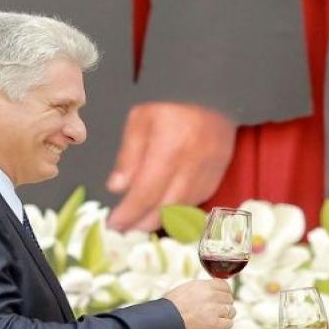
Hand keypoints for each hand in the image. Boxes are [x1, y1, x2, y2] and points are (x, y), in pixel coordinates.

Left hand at [107, 102, 236, 230]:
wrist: (216, 98)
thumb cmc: (172, 106)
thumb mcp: (141, 120)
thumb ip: (128, 155)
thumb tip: (117, 188)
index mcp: (170, 146)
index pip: (146, 191)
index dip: (128, 212)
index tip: (113, 224)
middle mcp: (192, 165)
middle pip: (165, 207)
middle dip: (141, 224)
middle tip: (123, 230)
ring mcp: (208, 174)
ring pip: (181, 210)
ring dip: (158, 222)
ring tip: (138, 225)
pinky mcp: (216, 179)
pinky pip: (194, 204)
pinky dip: (176, 212)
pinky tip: (161, 213)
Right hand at [164, 279, 233, 328]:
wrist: (163, 323)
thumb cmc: (169, 309)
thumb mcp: (183, 290)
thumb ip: (199, 289)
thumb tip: (211, 292)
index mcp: (202, 285)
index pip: (224, 285)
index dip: (224, 293)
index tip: (222, 298)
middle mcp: (210, 295)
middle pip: (229, 298)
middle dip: (224, 305)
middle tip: (217, 312)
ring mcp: (213, 309)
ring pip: (231, 311)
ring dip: (225, 316)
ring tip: (216, 320)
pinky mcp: (215, 324)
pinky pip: (229, 324)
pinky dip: (223, 327)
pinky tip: (215, 328)